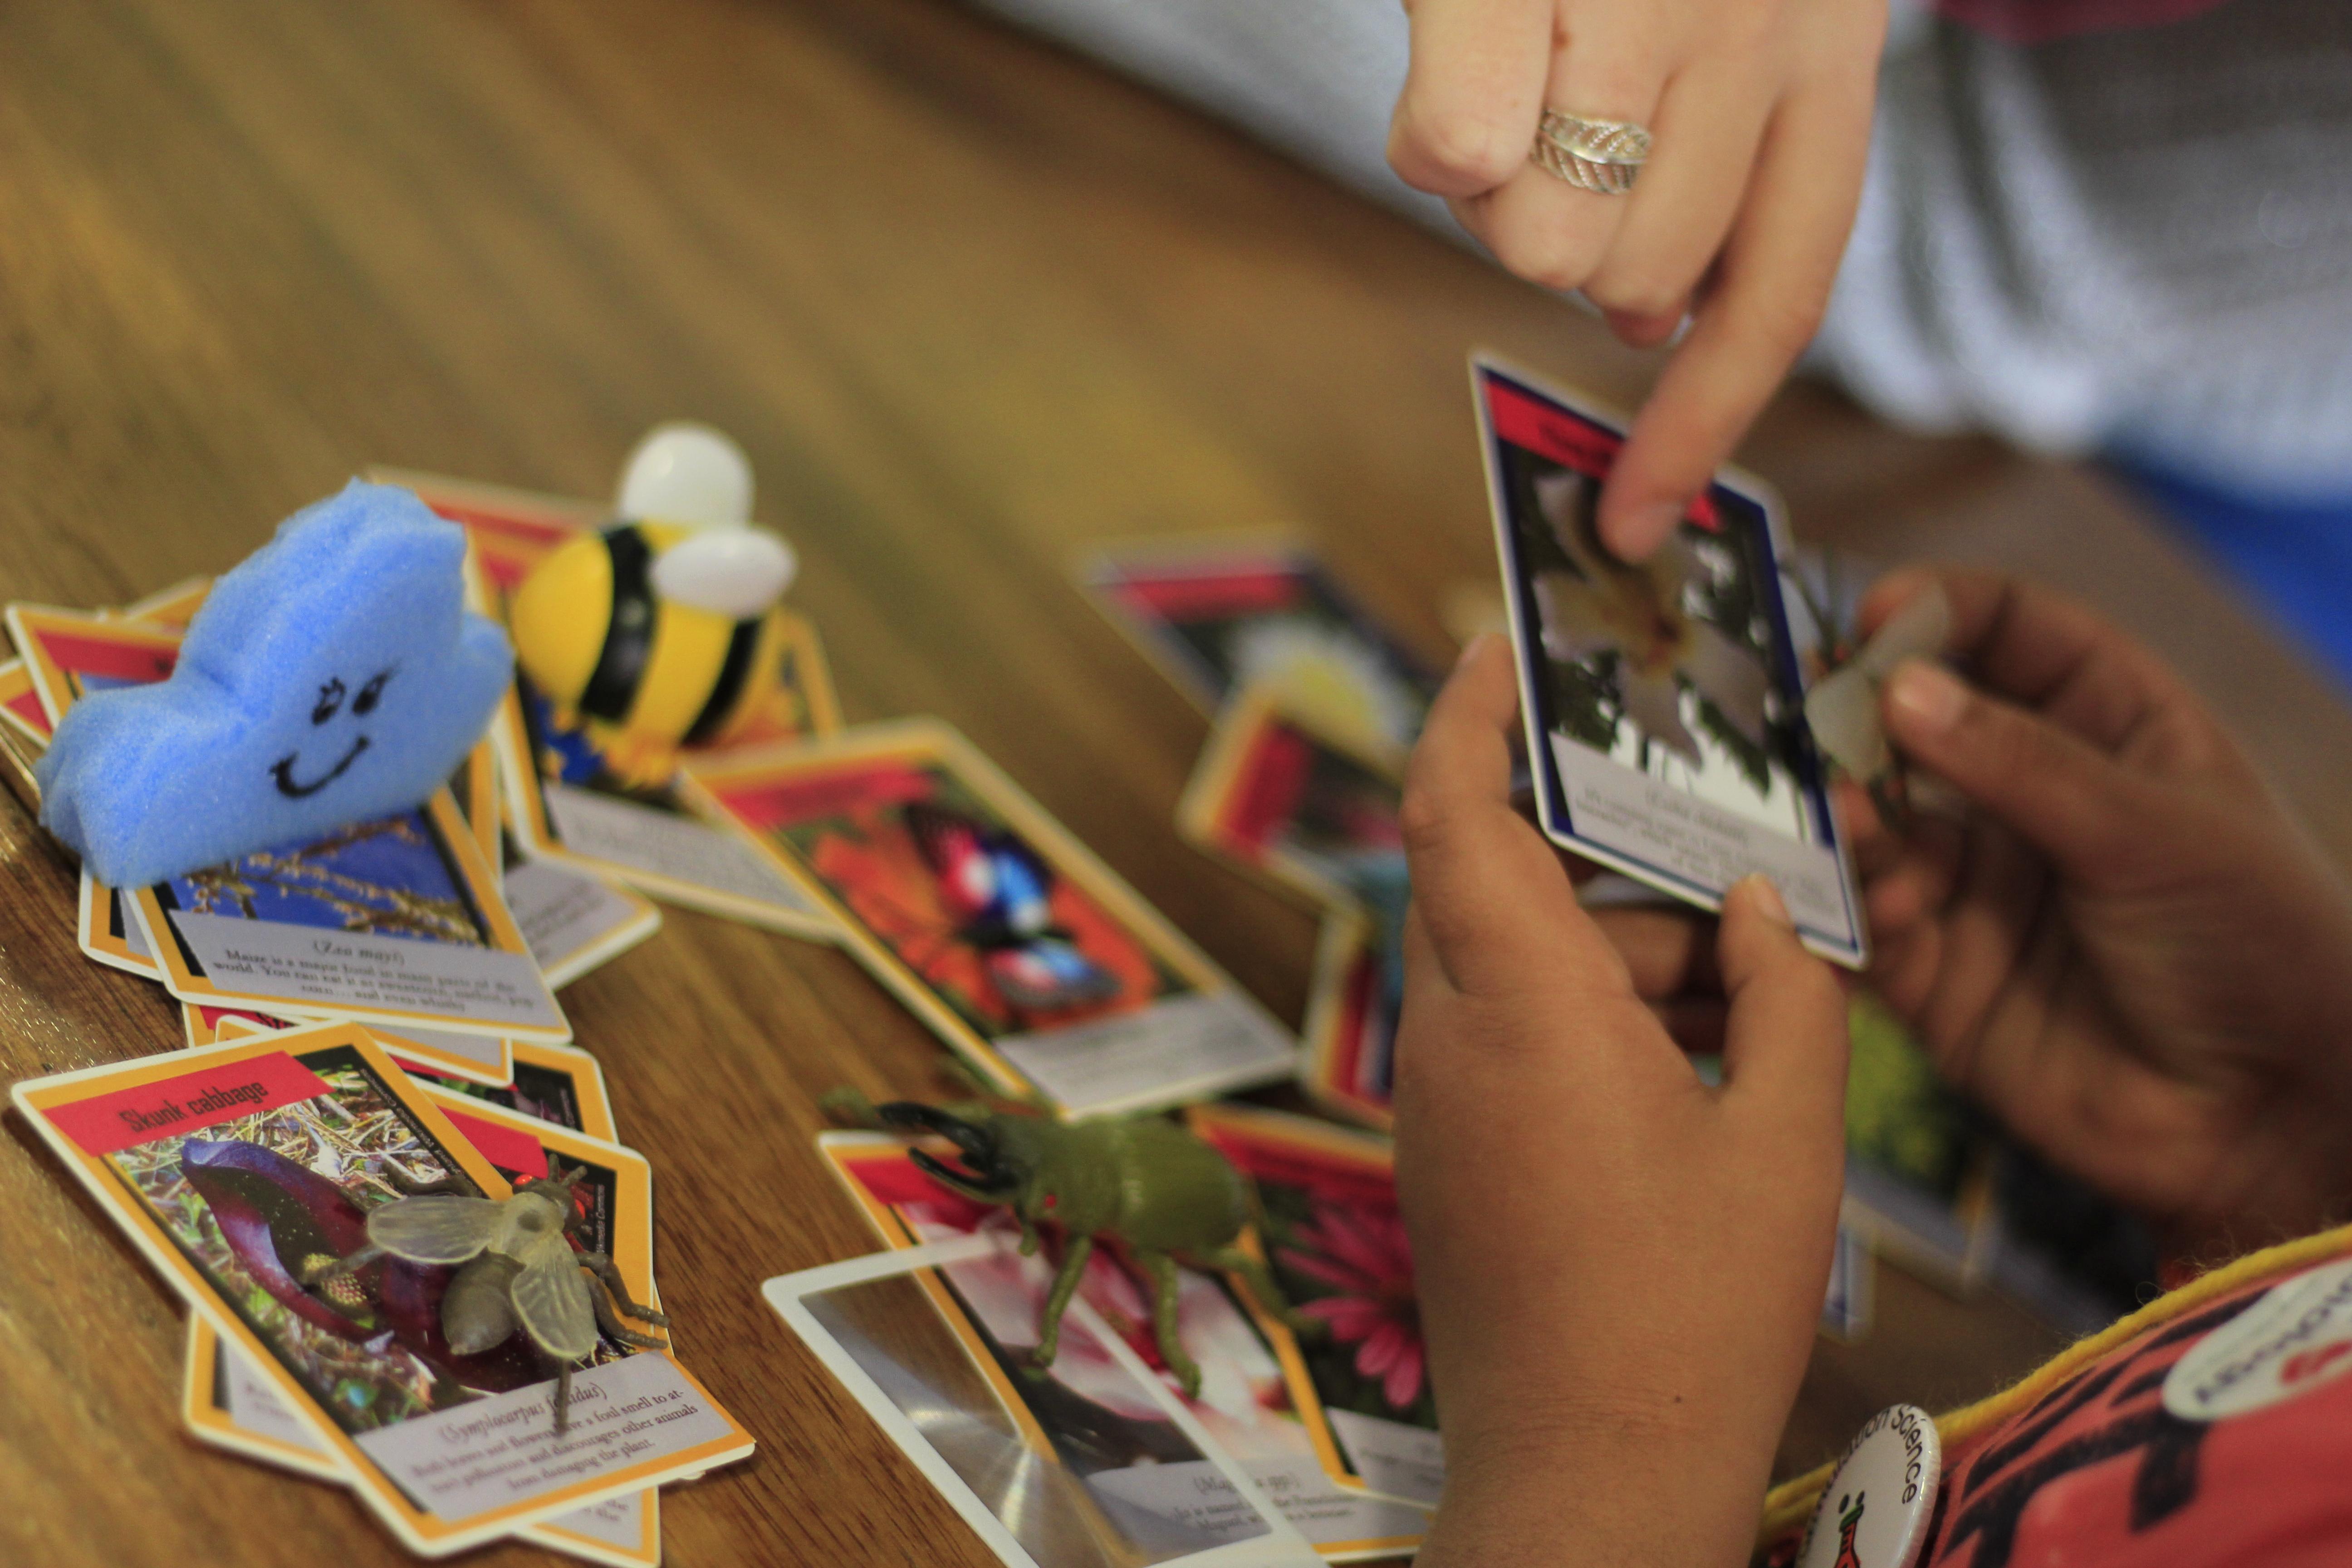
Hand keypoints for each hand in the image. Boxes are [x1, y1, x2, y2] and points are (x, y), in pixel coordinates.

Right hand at [1388, 0, 1884, 557]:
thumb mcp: (1717, 16)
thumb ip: (1705, 164)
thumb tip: (1651, 329)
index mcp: (1830, 44)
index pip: (1782, 292)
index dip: (1704, 419)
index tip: (1639, 520)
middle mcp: (1766, 28)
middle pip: (1637, 286)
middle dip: (1564, 244)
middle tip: (1532, 132)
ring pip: (1543, 243)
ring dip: (1488, 190)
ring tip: (1493, 74)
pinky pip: (1458, 152)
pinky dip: (1431, 134)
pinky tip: (1446, 63)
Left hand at [1394, 635, 1847, 1567]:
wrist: (1591, 1481)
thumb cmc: (1692, 1312)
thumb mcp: (1784, 1139)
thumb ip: (1785, 994)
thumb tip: (1754, 907)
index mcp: (1520, 1006)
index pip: (1448, 806)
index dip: (1463, 709)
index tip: (1495, 640)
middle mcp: (1450, 1038)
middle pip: (1506, 885)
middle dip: (1619, 871)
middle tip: (1729, 877)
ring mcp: (1438, 1102)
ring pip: (1520, 966)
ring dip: (1627, 961)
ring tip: (1755, 1005)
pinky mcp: (1448, 1155)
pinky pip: (1512, 1037)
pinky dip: (1597, 1024)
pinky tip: (1705, 1071)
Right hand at [1850, 569, 2351, 1257]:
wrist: (2272, 1121)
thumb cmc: (2257, 948)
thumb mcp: (2155, 831)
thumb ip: (2020, 763)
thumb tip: (1899, 690)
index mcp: (2113, 730)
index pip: (2010, 633)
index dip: (1942, 612)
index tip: (1874, 617)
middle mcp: (2034, 799)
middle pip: (1919, 727)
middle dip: (1860, 718)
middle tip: (1810, 716)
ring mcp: (1981, 887)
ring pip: (1880, 829)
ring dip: (1851, 819)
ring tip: (1845, 821)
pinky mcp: (1940, 978)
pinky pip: (1870, 930)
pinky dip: (1853, 911)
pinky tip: (1872, 905)